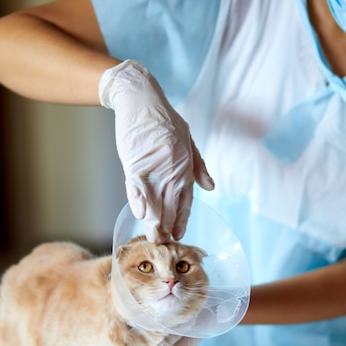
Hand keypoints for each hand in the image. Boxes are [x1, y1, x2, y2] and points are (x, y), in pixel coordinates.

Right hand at [99, 60, 213, 242]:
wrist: (140, 100)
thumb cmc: (165, 119)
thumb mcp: (188, 139)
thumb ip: (198, 166)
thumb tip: (211, 187)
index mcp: (185, 165)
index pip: (186, 200)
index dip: (182, 219)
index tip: (178, 235)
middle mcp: (172, 169)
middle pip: (170, 205)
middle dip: (167, 227)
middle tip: (163, 245)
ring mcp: (153, 167)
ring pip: (154, 201)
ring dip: (154, 221)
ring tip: (153, 238)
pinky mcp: (134, 162)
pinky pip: (136, 188)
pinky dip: (138, 202)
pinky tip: (140, 215)